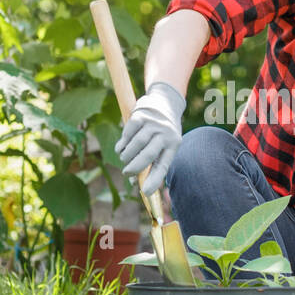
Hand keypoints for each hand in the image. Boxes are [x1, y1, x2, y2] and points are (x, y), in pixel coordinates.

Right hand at [115, 81, 185, 196]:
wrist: (165, 102)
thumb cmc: (163, 132)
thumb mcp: (166, 144)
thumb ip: (154, 162)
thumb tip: (142, 186)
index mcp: (174, 144)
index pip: (164, 165)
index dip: (155, 180)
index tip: (146, 192)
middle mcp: (165, 133)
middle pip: (148, 154)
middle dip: (135, 167)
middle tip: (127, 173)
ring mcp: (153, 123)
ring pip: (137, 143)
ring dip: (127, 155)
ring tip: (124, 159)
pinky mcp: (141, 116)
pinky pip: (128, 132)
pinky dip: (123, 143)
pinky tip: (121, 148)